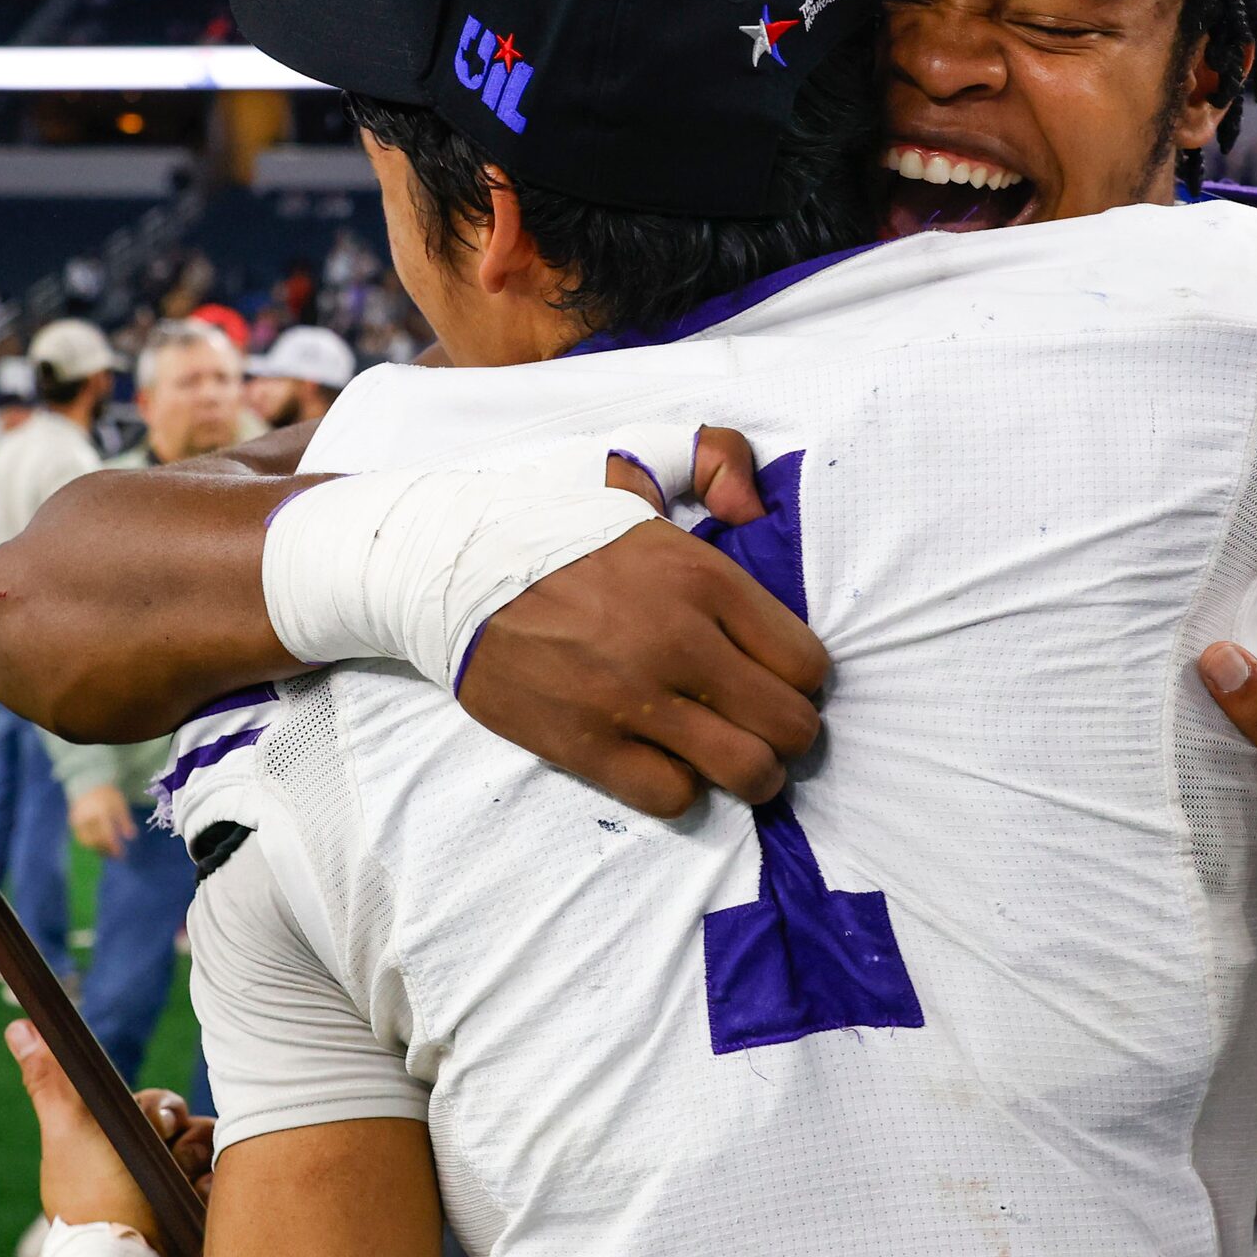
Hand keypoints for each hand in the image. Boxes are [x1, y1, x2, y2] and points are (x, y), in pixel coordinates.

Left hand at [4, 1022, 206, 1256]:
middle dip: (181, 1140)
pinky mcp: (200, 1213)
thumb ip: (51, 1081)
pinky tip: (202, 1201)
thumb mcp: (71, 1132)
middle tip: (164, 1162)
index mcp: (111, 1145)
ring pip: (210, 1148)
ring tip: (185, 1188)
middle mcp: (140, 1167)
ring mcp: (171, 1191)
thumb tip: (18, 1022)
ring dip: (200, 1163)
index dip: (159, 1110)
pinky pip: (227, 1179)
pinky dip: (216, 1187)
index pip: (156, 1103)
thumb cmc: (96, 1200)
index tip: (154, 1124)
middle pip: (186, 1123)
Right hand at [69, 784, 136, 859]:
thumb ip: (125, 821)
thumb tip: (132, 837)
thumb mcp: (120, 805)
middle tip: (116, 856)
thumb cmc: (109, 795)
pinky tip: (100, 848)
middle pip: (95, 840)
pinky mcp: (72, 823)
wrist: (89, 784)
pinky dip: (90, 845)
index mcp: (100, 812)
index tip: (121, 854)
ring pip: (86, 842)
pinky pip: (80, 838)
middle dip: (105, 850)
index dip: (113, 846)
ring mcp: (77, 821)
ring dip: (97, 850)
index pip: (106, 834)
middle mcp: (87, 818)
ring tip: (109, 854)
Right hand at [459, 427, 827, 818]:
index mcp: (703, 577)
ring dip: (752, 774)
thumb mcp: (639, 469)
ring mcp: (634, 698)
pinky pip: (673, 796)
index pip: (806, 662)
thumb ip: (718, 461)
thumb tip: (757, 509)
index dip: (803, 681)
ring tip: (735, 761)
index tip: (780, 679)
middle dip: (790, 735)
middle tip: (766, 728)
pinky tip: (669, 764)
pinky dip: (682, 790)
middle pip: (789, 725)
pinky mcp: (586, 744)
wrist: (451, 568)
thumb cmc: (557, 528)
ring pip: (745, 771)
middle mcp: (680, 640)